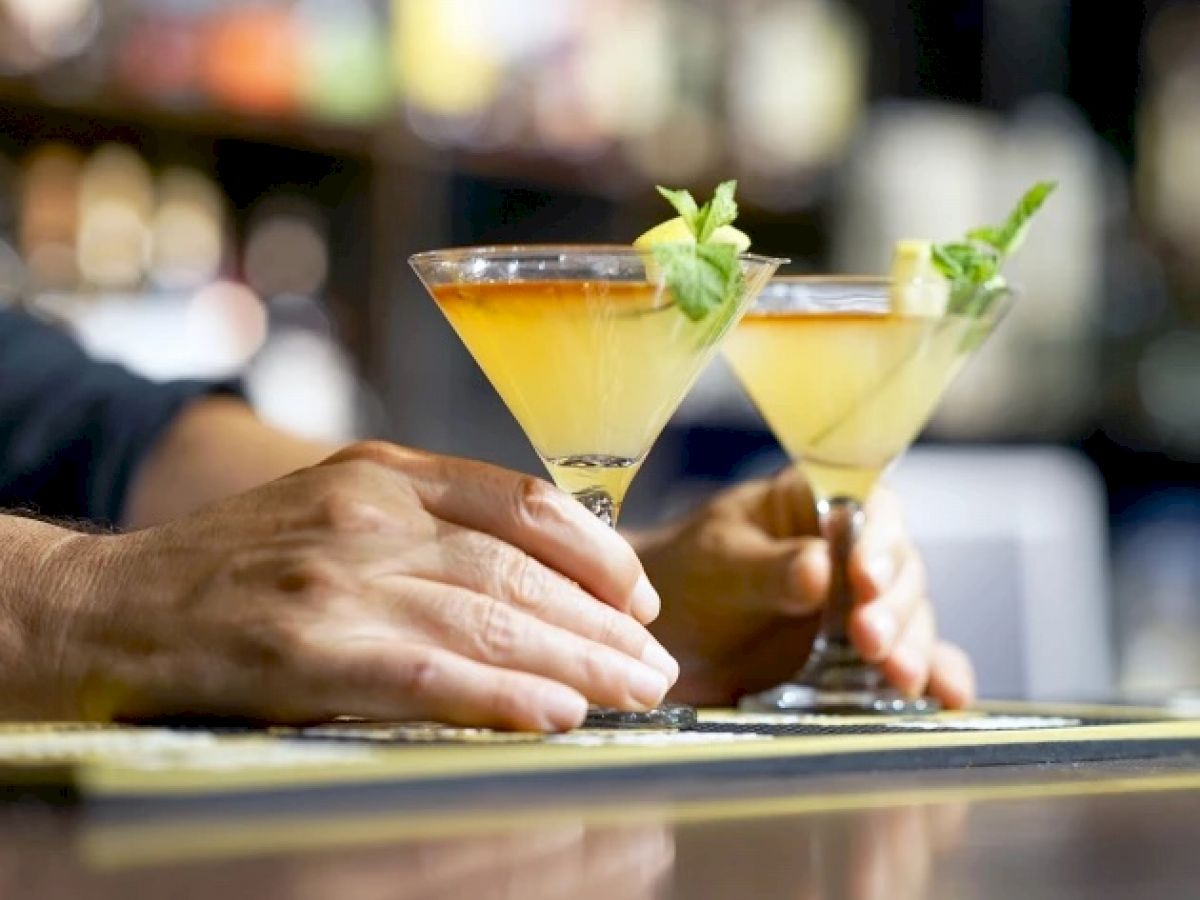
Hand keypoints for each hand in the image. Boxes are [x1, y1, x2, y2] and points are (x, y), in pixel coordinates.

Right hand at [54, 442, 678, 729]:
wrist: (111, 605)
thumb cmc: (239, 563)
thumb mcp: (336, 507)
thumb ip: (428, 524)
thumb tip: (538, 574)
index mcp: (383, 471)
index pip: (522, 502)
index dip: (599, 552)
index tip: (641, 598)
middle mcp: (370, 512)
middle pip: (521, 569)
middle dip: (604, 624)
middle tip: (657, 665)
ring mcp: (336, 577)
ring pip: (491, 618)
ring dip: (578, 663)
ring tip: (634, 694)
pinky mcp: (302, 647)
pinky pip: (429, 672)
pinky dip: (502, 694)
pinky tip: (556, 713)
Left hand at [636, 467, 973, 707]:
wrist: (665, 636)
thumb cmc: (686, 576)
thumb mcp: (719, 566)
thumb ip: (768, 568)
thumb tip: (821, 568)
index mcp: (818, 503)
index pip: (869, 510)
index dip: (877, 542)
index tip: (864, 578)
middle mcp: (852, 550)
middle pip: (899, 569)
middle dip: (892, 605)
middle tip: (871, 640)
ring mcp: (862, 604)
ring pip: (909, 617)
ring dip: (912, 645)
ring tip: (900, 677)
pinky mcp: (864, 655)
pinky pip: (908, 659)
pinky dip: (932, 676)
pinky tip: (946, 697)